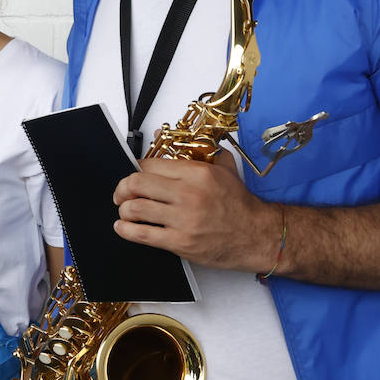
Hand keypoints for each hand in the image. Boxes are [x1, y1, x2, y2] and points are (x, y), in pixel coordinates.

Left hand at [113, 156, 280, 271]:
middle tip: (121, 194)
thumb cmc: (240, 205)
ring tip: (125, 211)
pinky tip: (123, 227)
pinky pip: (142, 235)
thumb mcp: (225, 169)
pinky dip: (126, 230)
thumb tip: (166, 136)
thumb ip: (199, 152)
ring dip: (123, 210)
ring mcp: (183, 220)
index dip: (135, 170)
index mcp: (197, 173)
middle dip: (122, 189)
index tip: (133, 176)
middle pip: (136, 184)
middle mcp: (188, 194)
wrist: (258, 235)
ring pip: (135, 209)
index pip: (149, 165)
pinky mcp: (180, 242)